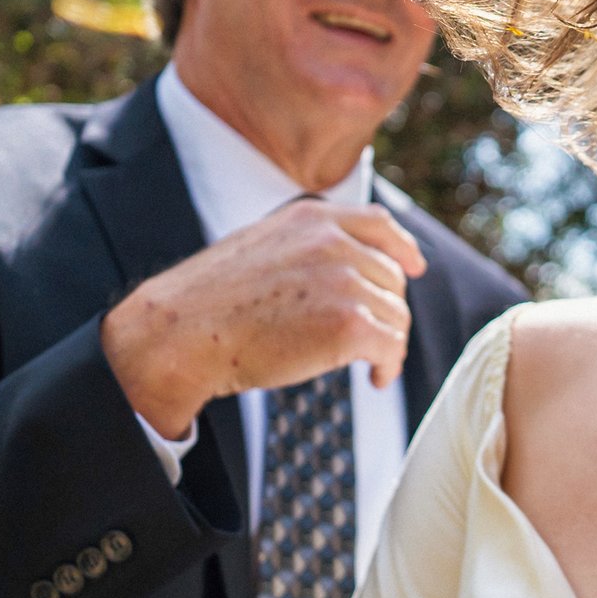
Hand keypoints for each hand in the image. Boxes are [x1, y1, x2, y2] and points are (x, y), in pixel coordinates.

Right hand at [102, 201, 427, 437]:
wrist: (182, 333)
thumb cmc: (212, 303)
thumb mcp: (260, 248)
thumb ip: (304, 246)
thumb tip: (346, 264)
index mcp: (310, 219)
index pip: (378, 224)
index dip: (403, 249)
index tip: (415, 269)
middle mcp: (333, 242)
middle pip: (391, 277)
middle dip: (386, 309)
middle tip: (374, 340)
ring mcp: (343, 281)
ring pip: (396, 314)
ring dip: (389, 342)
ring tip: (372, 365)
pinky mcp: (348, 324)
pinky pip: (391, 345)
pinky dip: (388, 365)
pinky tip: (375, 378)